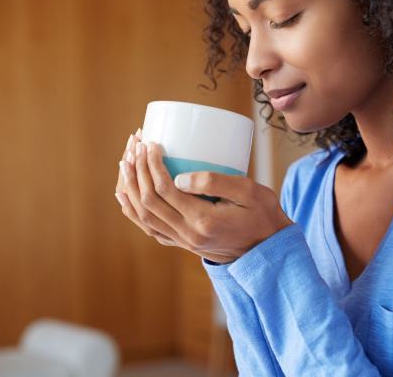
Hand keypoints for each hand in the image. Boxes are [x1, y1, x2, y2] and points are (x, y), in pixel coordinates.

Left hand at [115, 135, 293, 264]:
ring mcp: (184, 242)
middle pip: (149, 202)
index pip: (166, 190)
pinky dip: (134, 212)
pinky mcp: (183, 243)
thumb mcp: (248, 192)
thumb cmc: (262, 214)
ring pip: (144, 217)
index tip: (151, 143)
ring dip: (131, 189)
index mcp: (203, 221)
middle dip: (137, 171)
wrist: (268, 249)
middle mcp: (188, 235)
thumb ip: (215, 182)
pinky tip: (126, 198)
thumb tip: (179, 177)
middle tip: (134, 146)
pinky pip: (150, 229)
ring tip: (124, 164)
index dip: (153, 165)